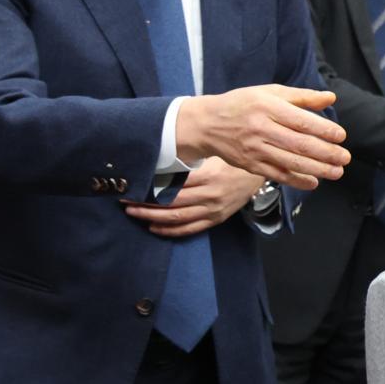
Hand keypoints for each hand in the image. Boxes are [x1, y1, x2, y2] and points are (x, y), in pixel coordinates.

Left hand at [124, 157, 263, 237]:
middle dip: (145, 204)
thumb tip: (161, 156)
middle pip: (170, 204)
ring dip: (153, 217)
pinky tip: (154, 227)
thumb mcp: (214, 152)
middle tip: (126, 202)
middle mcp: (210, 196)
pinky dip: (170, 230)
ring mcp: (213, 210)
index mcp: (208, 176)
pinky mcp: (216, 218)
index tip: (132, 185)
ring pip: (177, 218)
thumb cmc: (234, 160)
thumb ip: (191, 156)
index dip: (149, 187)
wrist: (259, 174)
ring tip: (135, 214)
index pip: (171, 185)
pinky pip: (190, 229)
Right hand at [175, 85, 348, 189]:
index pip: (300, 120)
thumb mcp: (270, 92)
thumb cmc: (243, 104)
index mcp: (267, 107)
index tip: (341, 136)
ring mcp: (255, 149)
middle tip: (345, 157)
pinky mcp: (250, 165)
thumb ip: (301, 96)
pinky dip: (296, 180)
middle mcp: (261, 128)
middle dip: (326, 153)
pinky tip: (313, 182)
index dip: (323, 129)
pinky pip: (277, 175)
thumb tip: (330, 98)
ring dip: (317, 169)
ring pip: (290, 162)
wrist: (207, 124)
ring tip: (336, 172)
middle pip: (298, 144)